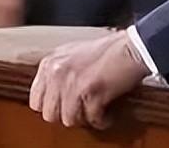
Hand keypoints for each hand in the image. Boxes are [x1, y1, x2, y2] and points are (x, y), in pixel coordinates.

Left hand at [29, 30, 149, 127]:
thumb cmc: (108, 50)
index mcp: (50, 63)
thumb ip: (58, 71)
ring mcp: (73, 83)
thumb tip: (51, 96)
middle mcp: (57, 73)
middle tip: (82, 111)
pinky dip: (102, 120)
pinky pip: (91, 119)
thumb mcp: (73, 53)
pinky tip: (108, 114)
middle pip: (50, 114)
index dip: (53, 107)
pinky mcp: (91, 93)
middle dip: (67, 115)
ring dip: (85, 119)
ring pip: (69, 119)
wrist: (133, 47)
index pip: (36, 100)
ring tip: (97, 112)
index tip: (65, 107)